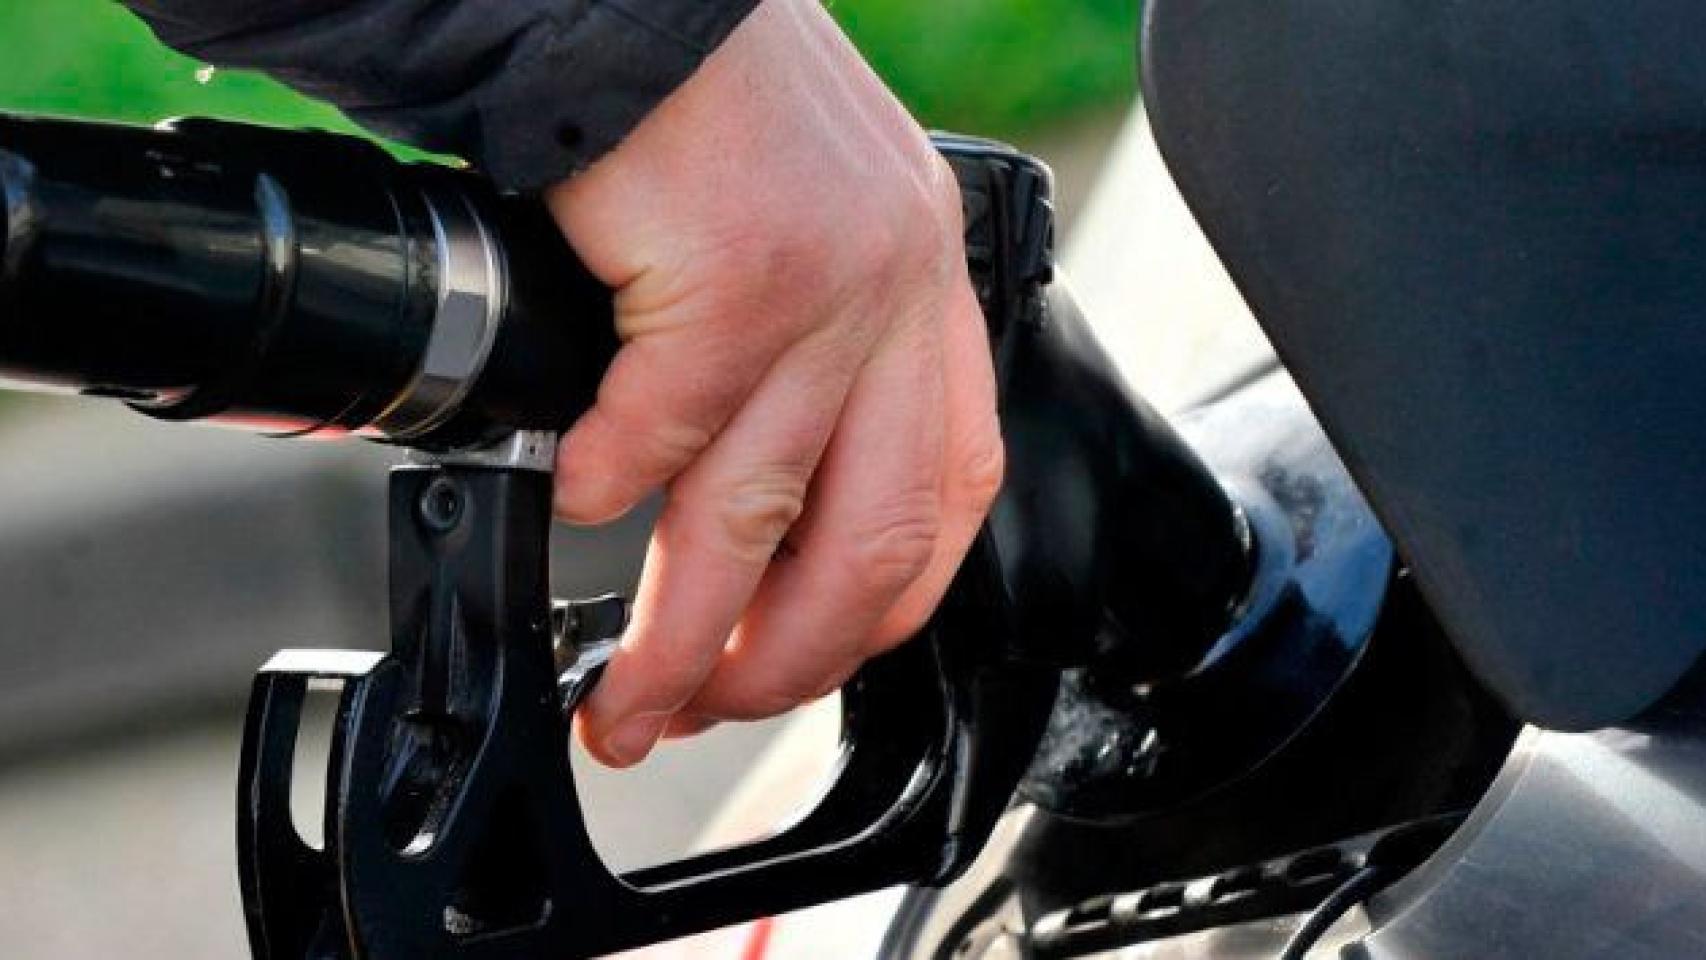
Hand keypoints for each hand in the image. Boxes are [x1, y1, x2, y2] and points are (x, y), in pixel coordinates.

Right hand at [547, 0, 1002, 766]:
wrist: (638, 4)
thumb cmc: (707, 110)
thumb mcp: (816, 232)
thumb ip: (815, 358)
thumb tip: (752, 502)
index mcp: (925, 293)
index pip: (948, 497)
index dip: (878, 606)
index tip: (805, 660)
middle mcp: (898, 295)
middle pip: (868, 541)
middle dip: (783, 662)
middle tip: (705, 713)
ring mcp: (828, 288)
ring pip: (757, 515)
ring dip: (684, 631)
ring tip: (628, 691)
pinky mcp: (737, 272)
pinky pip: (664, 426)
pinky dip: (610, 484)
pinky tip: (575, 501)